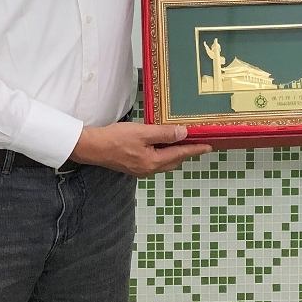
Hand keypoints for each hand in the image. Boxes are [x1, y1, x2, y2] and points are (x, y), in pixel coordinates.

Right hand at [70, 122, 212, 177]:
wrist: (92, 147)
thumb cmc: (115, 138)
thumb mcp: (143, 132)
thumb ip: (164, 133)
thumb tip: (183, 134)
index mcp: (153, 162)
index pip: (180, 155)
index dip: (196, 149)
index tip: (209, 146)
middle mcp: (149, 169)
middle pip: (174, 161)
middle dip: (187, 152)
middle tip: (198, 143)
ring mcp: (141, 169)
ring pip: (164, 162)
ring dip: (175, 153)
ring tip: (183, 142)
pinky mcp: (134, 166)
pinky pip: (155, 161)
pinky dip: (163, 153)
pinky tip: (162, 145)